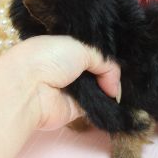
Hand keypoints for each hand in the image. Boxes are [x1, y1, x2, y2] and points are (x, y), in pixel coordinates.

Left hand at [0, 36, 120, 129]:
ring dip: (109, 88)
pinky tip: (116, 99)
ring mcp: (71, 89)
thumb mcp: (81, 47)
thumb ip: (104, 62)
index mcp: (62, 47)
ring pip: (99, 88)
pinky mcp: (75, 109)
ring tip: (125, 84)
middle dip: (110, 71)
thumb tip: (114, 87)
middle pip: (97, 69)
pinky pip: (97, 105)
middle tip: (130, 72)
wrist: (28, 89)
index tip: (123, 56)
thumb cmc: (48, 59)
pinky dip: (106, 103)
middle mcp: (67, 68)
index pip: (91, 50)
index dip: (106, 54)